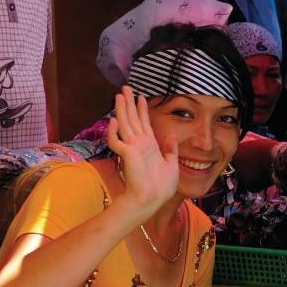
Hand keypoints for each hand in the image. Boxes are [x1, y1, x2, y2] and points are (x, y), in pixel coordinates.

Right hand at [105, 86, 178, 215]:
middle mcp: (139, 144)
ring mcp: (132, 148)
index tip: (141, 97)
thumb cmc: (162, 187)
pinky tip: (114, 120)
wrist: (153, 199)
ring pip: (125, 124)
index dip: (142, 110)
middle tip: (125, 88)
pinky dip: (113, 131)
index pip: (144, 123)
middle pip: (132, 119)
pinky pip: (116, 141)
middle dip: (129, 103)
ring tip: (119, 94)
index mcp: (150, 146)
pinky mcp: (127, 154)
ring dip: (122, 109)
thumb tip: (170, 135)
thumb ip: (171, 149)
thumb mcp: (172, 165)